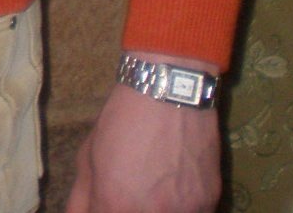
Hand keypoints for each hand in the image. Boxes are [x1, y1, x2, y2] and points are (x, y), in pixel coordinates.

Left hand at [65, 82, 220, 212]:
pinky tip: (175, 188)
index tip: (105, 201)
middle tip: (130, 192)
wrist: (169, 90)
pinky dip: (182, 207)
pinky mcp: (210, 202)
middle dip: (125, 208)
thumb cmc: (123, 118)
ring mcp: (186, 212)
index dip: (101, 211)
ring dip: (157, 209)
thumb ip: (82, 195)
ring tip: (154, 190)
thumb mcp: (90, 153)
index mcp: (116, 204)